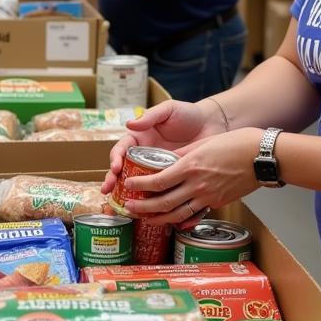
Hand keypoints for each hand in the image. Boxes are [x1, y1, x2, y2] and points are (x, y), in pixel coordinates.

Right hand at [103, 99, 227, 193]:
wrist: (212, 125)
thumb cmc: (187, 114)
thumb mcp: (168, 110)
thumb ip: (150, 116)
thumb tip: (129, 123)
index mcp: (139, 139)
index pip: (121, 150)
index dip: (115, 159)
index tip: (115, 167)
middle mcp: (143, 156)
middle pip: (123, 171)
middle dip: (113, 181)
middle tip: (108, 189)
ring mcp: (156, 170)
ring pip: (139, 186)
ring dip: (128, 195)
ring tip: (123, 204)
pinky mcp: (171, 180)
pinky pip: (161, 192)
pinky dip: (154, 202)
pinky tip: (150, 210)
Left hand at [116, 127, 264, 225]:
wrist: (261, 157)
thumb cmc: (235, 144)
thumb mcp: (202, 143)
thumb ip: (181, 155)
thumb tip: (164, 161)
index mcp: (190, 166)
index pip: (158, 180)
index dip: (141, 185)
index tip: (129, 185)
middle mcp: (197, 185)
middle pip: (164, 202)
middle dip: (143, 207)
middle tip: (129, 207)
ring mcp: (208, 197)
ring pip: (177, 214)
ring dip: (158, 219)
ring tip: (145, 219)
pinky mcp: (217, 203)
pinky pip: (195, 214)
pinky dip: (180, 219)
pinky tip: (171, 220)